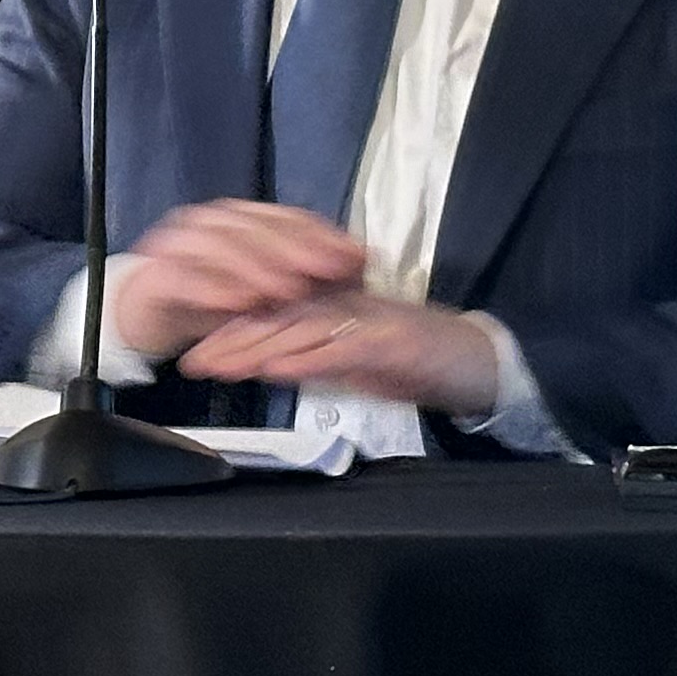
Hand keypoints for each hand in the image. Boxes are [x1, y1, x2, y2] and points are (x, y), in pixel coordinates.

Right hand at [109, 201, 366, 364]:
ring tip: (286, 291)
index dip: (322, 235)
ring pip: (217, 245)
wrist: (156, 311)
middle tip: (325, 272)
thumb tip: (365, 257)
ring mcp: (177, 244)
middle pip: (253, 226)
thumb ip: (311, 272)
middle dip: (294, 249)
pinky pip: (182, 278)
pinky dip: (211, 290)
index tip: (355, 256)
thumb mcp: (269, 288)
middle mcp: (209, 222)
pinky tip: (238, 304)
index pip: (285, 217)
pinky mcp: (156, 275)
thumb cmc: (218, 296)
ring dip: (254, 266)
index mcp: (240, 218)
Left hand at [180, 291, 502, 416]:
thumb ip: (314, 360)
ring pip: (302, 328)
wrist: (484, 363)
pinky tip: (280, 369)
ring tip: (222, 366)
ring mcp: (370, 321)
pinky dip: (310, 358)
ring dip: (258, 347)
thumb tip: (267, 364)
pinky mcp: (394, 341)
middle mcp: (347, 306)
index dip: (230, 332)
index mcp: (336, 308)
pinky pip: (345, 347)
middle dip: (229, 340)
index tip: (193, 354)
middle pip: (277, 317)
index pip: (274, 315)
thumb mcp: (356, 364)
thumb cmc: (420, 363)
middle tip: (192, 362)